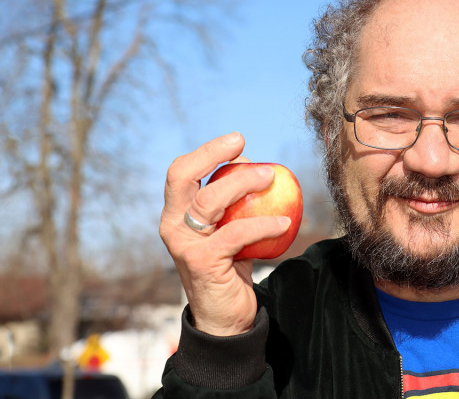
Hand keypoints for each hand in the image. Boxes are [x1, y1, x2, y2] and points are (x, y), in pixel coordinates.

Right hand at [159, 132, 290, 335]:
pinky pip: (237, 234)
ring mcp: (184, 244)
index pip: (181, 173)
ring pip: (210, 200)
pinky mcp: (202, 262)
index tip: (237, 141)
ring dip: (244, 183)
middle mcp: (173, 226)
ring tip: (272, 177)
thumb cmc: (230, 267)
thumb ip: (234, 204)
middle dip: (212, 154)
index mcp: (175, 214)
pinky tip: (286, 222)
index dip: (207, 152)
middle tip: (244, 145)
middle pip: (183, 177)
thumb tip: (255, 166)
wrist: (224, 317)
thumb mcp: (229, 231)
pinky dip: (263, 224)